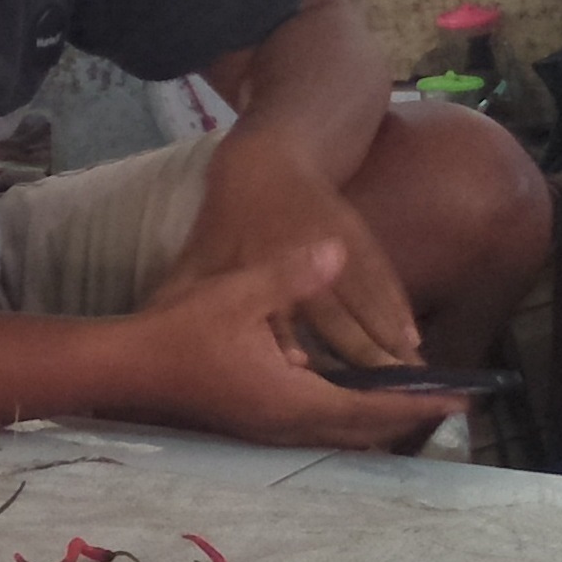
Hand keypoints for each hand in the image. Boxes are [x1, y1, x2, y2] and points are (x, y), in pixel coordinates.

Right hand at [125, 244, 459, 449]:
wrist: (127, 369)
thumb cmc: (179, 331)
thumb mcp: (238, 293)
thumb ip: (291, 275)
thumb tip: (337, 251)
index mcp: (292, 398)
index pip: (373, 409)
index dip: (418, 403)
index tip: (460, 399)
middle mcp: (287, 425)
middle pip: (365, 432)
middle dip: (409, 417)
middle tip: (451, 403)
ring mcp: (270, 431)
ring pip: (343, 436)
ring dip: (380, 422)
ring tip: (415, 403)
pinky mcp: (257, 425)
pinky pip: (321, 430)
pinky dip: (352, 420)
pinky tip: (358, 401)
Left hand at [155, 133, 418, 367]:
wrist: (271, 157)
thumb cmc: (230, 216)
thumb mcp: (200, 255)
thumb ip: (180, 293)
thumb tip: (151, 327)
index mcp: (259, 267)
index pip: (279, 318)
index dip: (295, 349)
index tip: (312, 381)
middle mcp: (301, 260)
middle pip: (337, 320)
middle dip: (360, 362)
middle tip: (381, 404)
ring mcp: (336, 248)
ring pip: (367, 305)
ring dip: (387, 346)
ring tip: (408, 386)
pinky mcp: (361, 240)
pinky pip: (383, 282)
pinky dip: (397, 313)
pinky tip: (411, 345)